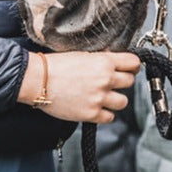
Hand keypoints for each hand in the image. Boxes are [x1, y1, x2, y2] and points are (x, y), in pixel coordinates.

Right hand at [18, 50, 139, 123]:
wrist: (38, 80)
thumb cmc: (56, 65)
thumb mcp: (83, 54)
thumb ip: (102, 59)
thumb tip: (115, 61)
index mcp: (104, 61)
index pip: (133, 63)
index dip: (132, 66)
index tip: (129, 69)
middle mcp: (105, 79)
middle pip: (130, 82)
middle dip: (123, 82)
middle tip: (112, 83)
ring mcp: (99, 98)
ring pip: (123, 102)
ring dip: (115, 99)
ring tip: (103, 96)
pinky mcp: (91, 114)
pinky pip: (110, 117)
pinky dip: (105, 113)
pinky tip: (95, 107)